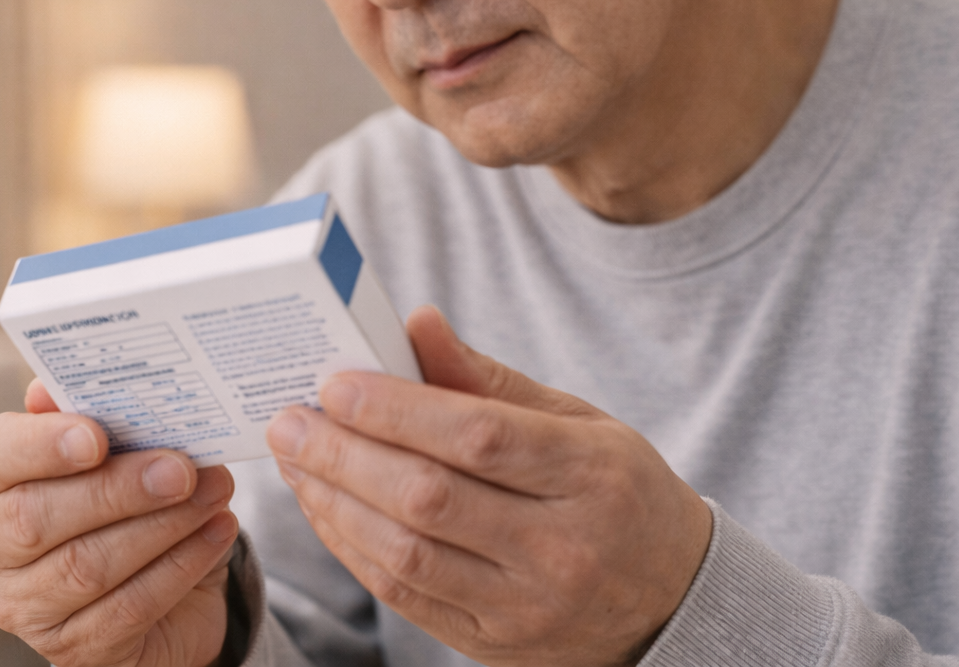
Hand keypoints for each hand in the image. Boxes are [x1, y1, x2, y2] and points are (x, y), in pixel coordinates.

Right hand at [0, 380, 238, 666]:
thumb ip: (97, 411)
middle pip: (39, 519)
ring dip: (164, 525)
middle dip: (119, 489)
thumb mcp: (117, 449)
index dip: (42, 446)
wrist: (158, 581)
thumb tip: (59, 382)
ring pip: (87, 566)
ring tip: (215, 492)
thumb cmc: (126, 494)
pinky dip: (182, 564)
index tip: (97, 437)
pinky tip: (219, 530)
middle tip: (183, 468)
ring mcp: (26, 606)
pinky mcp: (75, 649)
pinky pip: (128, 607)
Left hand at [266, 306, 711, 666]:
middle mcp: (559, 546)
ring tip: (296, 460)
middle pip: (429, 498)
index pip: (478, 436)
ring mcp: (526, 606)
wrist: (668, 597)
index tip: (336, 383)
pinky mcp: (493, 642)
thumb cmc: (616, 487)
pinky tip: (327, 507)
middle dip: (344, 455)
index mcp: (588, 473)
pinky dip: (353, 548)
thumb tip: (417, 324)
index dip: (397, 409)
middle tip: (290, 421)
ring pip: (407, 554)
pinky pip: (405, 596)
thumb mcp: (576, 419)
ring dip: (335, 503)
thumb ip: (488, 378)